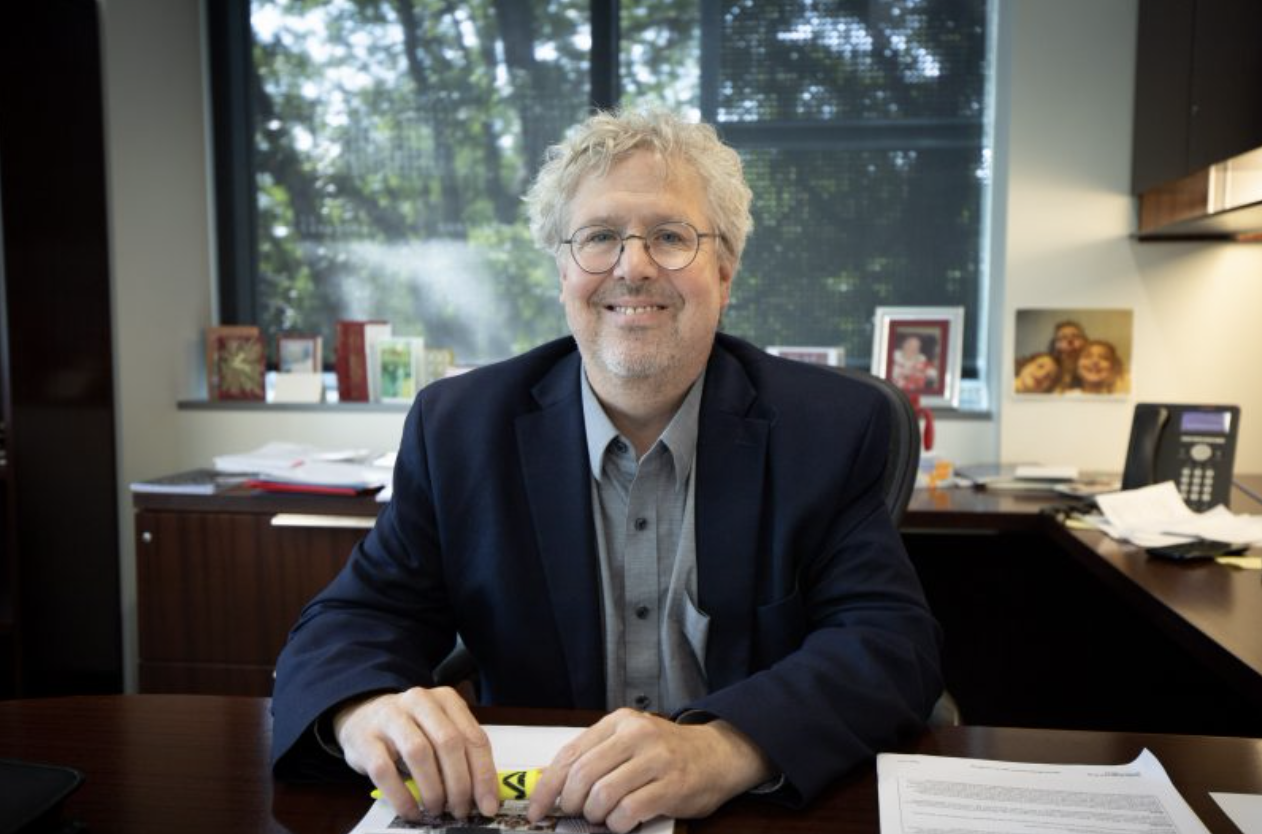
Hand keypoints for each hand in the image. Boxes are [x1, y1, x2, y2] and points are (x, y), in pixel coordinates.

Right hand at [332, 686, 499, 819]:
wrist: (362, 715)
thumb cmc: (410, 729)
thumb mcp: (439, 730)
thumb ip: (462, 754)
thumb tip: (484, 795)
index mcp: (446, 699)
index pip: (474, 737)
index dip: (484, 775)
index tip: (488, 804)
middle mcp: (419, 701)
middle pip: (449, 743)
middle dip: (460, 784)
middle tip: (460, 810)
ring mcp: (390, 717)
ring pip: (419, 754)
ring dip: (433, 790)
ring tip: (437, 810)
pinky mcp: (366, 739)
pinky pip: (385, 771)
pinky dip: (402, 797)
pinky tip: (412, 811)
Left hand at [526, 709, 773, 832]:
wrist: (718, 754)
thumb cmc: (667, 752)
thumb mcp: (628, 741)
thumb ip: (593, 756)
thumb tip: (547, 781)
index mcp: (619, 722)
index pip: (570, 754)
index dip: (547, 786)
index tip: (537, 808)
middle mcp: (636, 735)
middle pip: (582, 776)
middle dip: (571, 803)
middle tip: (576, 813)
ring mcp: (656, 760)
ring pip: (603, 796)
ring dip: (596, 816)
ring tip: (604, 816)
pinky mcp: (672, 786)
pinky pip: (628, 811)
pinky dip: (618, 824)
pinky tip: (623, 821)